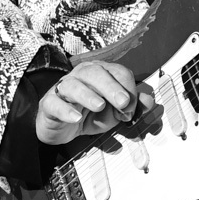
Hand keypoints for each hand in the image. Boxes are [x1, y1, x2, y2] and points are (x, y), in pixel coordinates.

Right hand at [35, 60, 155, 145]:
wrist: (62, 128)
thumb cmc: (89, 115)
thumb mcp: (114, 113)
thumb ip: (132, 106)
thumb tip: (150, 100)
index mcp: (100, 74)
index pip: (117, 72)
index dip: (127, 89)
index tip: (130, 109)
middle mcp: (81, 76)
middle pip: (95, 73)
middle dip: (111, 87)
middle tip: (123, 103)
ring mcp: (63, 88)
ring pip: (73, 84)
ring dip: (88, 95)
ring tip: (99, 106)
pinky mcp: (49, 104)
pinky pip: (54, 103)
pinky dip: (66, 110)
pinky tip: (76, 118)